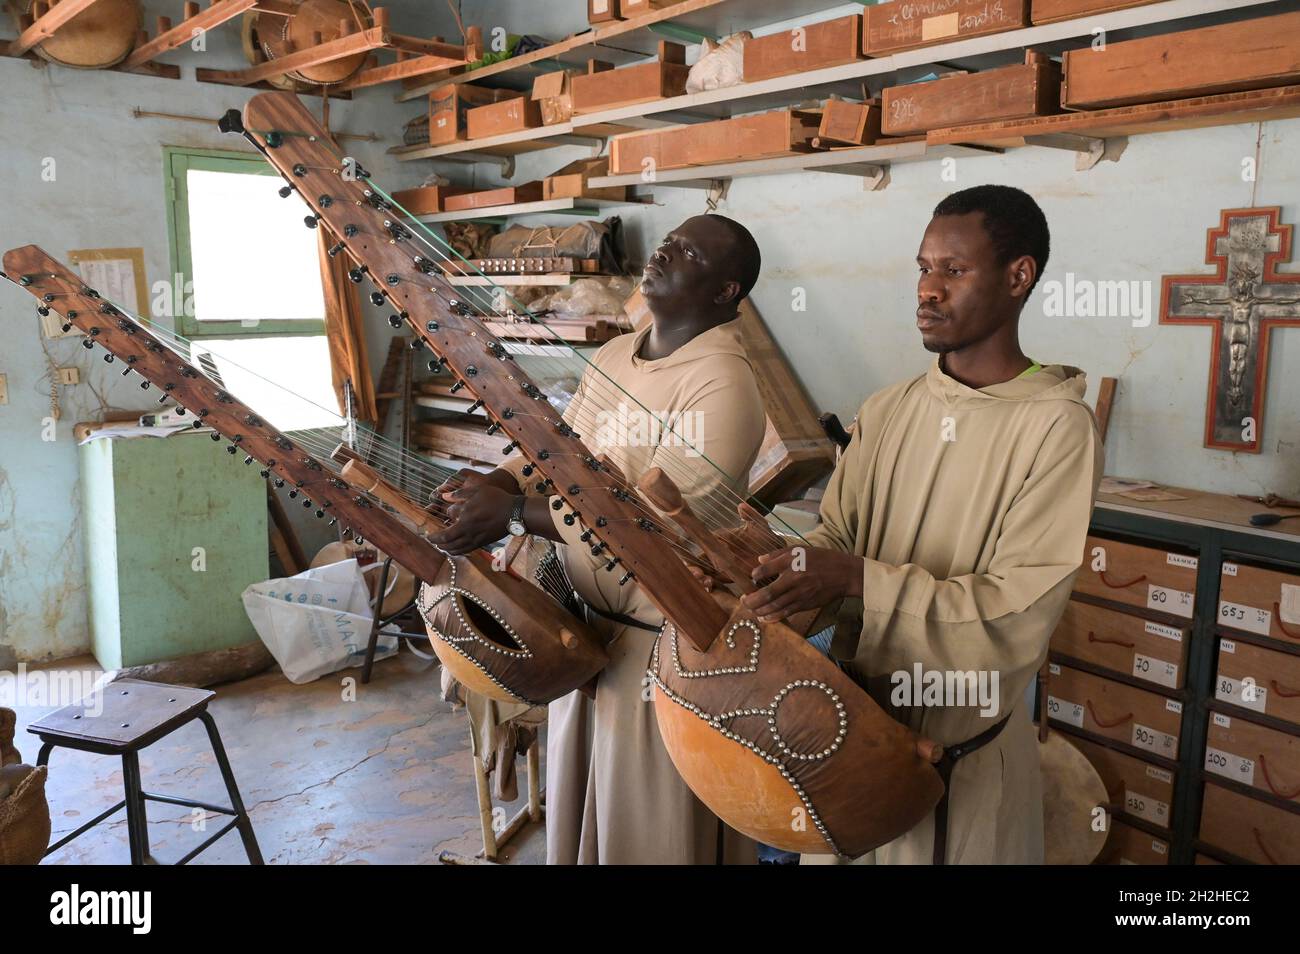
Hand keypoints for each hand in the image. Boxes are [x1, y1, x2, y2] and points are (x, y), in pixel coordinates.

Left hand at [427, 473, 517, 555]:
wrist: (514, 513)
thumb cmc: (496, 500)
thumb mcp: (477, 491)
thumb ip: (459, 494)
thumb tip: (444, 496)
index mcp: (465, 521)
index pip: (444, 532)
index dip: (435, 533)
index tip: (428, 531)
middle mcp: (469, 533)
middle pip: (448, 544)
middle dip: (437, 543)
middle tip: (430, 541)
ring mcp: (476, 539)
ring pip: (457, 549)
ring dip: (446, 549)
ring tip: (440, 546)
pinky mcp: (483, 542)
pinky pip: (466, 550)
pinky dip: (457, 551)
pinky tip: (455, 549)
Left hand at [740, 547, 862, 622]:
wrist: (845, 574)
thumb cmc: (821, 559)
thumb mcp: (800, 549)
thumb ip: (778, 554)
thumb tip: (759, 560)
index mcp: (792, 561)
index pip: (767, 569)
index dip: (756, 574)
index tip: (752, 577)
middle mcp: (795, 578)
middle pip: (769, 592)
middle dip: (753, 599)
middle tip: (743, 601)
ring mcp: (801, 593)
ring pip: (776, 605)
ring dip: (760, 610)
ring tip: (750, 610)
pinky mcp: (806, 604)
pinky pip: (787, 612)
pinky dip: (774, 617)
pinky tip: (764, 618)